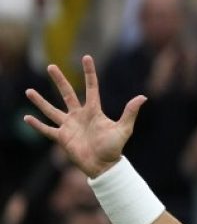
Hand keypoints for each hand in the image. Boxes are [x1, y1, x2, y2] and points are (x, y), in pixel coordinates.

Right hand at [24, 56, 146, 178]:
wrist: (104, 166)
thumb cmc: (115, 148)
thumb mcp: (124, 129)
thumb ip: (130, 113)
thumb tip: (143, 97)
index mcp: (94, 110)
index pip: (91, 87)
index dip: (89, 72)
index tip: (86, 57)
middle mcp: (80, 115)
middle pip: (67, 93)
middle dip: (59, 80)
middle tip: (51, 66)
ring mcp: (69, 126)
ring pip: (52, 110)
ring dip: (40, 101)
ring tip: (29, 91)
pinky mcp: (62, 138)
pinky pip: (47, 129)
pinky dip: (37, 125)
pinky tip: (26, 117)